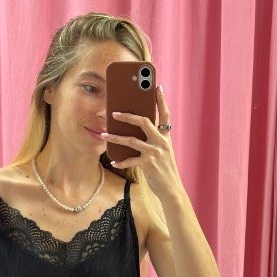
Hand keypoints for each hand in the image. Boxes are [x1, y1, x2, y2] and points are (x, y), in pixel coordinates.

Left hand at [101, 85, 182, 199]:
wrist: (172, 189)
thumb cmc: (165, 171)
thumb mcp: (164, 153)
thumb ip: (155, 141)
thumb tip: (138, 132)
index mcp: (166, 137)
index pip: (165, 114)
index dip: (161, 100)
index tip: (157, 86)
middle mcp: (161, 142)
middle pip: (144, 121)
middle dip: (128, 115)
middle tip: (114, 112)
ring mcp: (155, 153)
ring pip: (132, 140)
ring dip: (116, 137)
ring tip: (104, 134)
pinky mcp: (148, 164)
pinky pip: (130, 160)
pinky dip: (120, 161)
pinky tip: (113, 161)